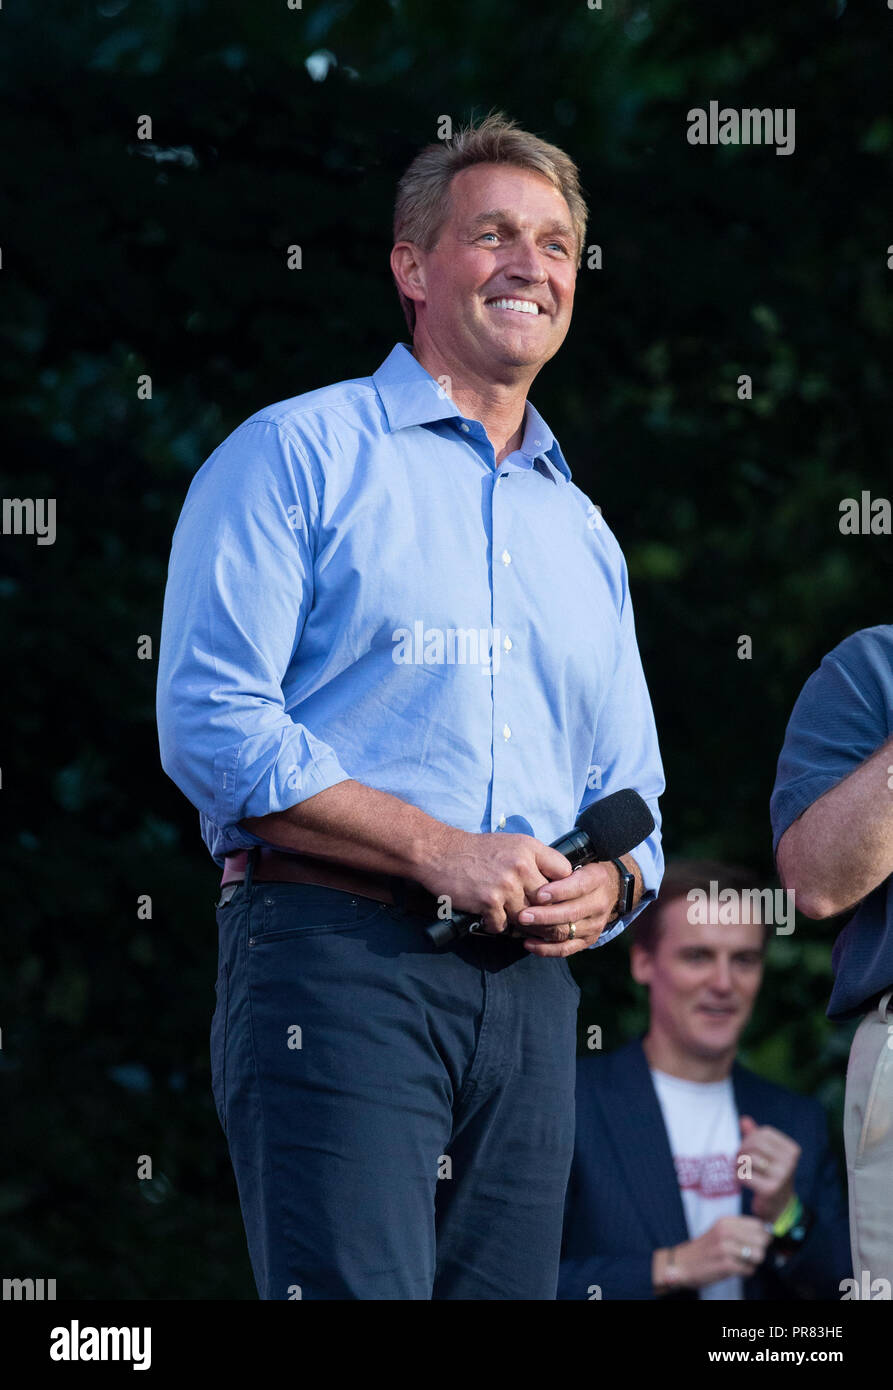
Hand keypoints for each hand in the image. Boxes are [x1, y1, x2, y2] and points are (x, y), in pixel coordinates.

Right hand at [419, 826, 572, 934]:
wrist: (439, 853)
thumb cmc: (476, 851)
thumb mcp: (511, 844)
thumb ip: (535, 860)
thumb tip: (556, 884)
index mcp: (530, 848)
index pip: (564, 872)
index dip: (562, 888)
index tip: (555, 897)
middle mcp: (521, 865)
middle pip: (548, 901)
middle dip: (544, 914)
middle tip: (539, 923)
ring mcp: (506, 884)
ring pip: (527, 917)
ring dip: (518, 922)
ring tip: (510, 918)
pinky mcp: (489, 901)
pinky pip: (503, 925)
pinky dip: (495, 925)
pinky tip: (488, 917)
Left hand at [512, 860, 622, 956]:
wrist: (607, 889)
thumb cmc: (580, 873)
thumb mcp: (575, 863)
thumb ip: (557, 868)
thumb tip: (532, 874)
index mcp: (597, 879)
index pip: (579, 886)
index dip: (559, 891)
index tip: (538, 894)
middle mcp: (599, 903)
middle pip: (571, 913)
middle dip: (544, 915)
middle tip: (522, 915)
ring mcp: (595, 924)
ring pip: (567, 932)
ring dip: (542, 931)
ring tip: (522, 926)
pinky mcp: (589, 940)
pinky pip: (566, 949)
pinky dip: (546, 949)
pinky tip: (528, 943)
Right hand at [673, 1215, 771, 1287]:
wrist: (682, 1263)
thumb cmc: (706, 1249)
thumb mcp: (720, 1231)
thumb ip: (740, 1230)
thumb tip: (768, 1233)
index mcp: (726, 1221)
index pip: (759, 1224)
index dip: (761, 1236)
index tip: (754, 1243)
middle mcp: (726, 1231)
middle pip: (762, 1240)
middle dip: (758, 1250)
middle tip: (746, 1255)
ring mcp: (725, 1248)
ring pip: (759, 1255)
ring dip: (752, 1262)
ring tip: (740, 1262)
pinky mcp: (725, 1265)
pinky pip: (749, 1270)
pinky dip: (745, 1272)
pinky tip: (734, 1269)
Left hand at [736, 1115, 799, 1222]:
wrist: (780, 1209)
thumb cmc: (771, 1177)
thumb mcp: (767, 1155)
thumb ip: (756, 1137)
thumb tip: (743, 1119)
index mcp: (792, 1150)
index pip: (764, 1132)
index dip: (750, 1138)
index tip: (747, 1149)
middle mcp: (790, 1162)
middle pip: (754, 1143)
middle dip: (741, 1150)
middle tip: (738, 1160)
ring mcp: (781, 1176)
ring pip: (748, 1158)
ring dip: (737, 1164)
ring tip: (739, 1169)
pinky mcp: (770, 1189)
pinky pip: (744, 1175)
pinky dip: (737, 1176)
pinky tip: (741, 1181)